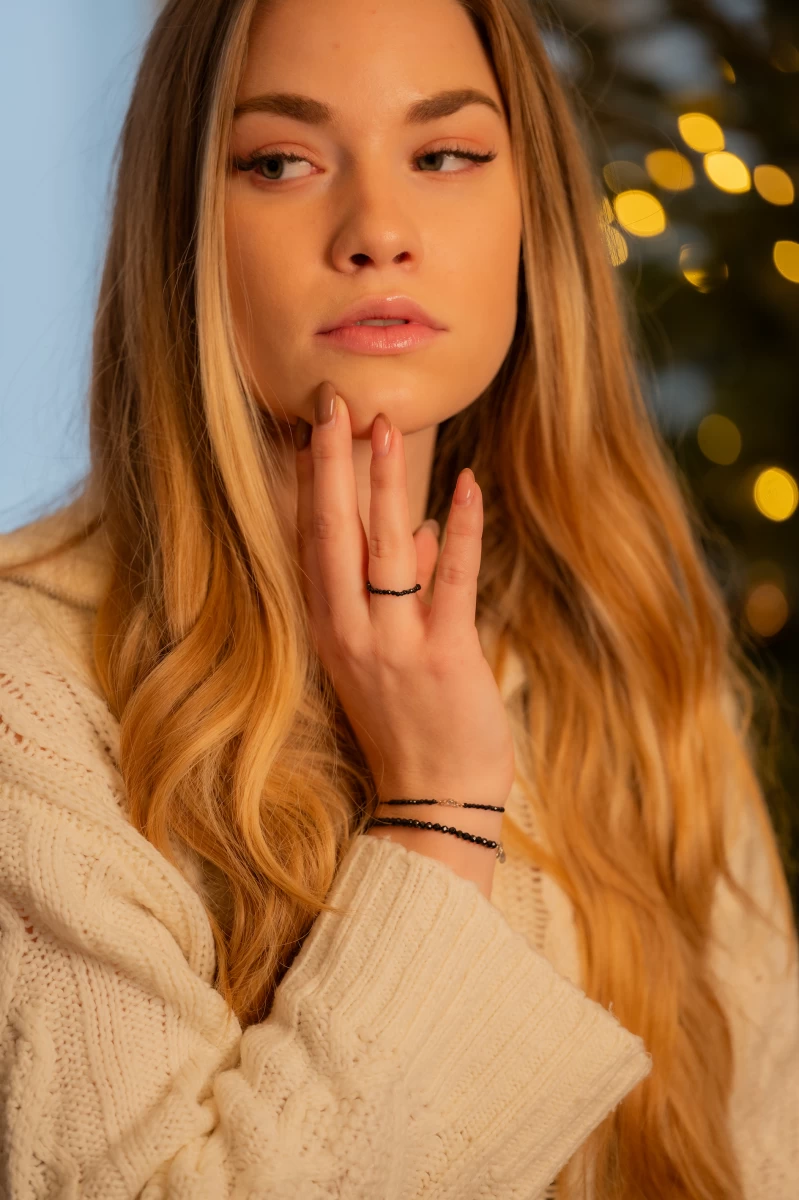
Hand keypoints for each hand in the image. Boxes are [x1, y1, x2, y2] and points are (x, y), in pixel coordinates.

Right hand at [295, 382, 514, 809]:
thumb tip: (416, 527)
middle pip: (333, 535)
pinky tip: (468, 486)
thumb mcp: (386, 658)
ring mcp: (394, 644)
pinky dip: (461, 531)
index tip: (312, 430)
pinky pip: (450, 581)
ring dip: (384, 484)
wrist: (432, 805)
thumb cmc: (411, 727)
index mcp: (331, 630)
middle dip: (330, 468)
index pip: (313, 543)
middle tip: (332, 405)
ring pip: (382, 549)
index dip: (311, 485)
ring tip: (383, 426)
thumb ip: (398, 591)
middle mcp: (351, 632)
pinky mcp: (444, 655)